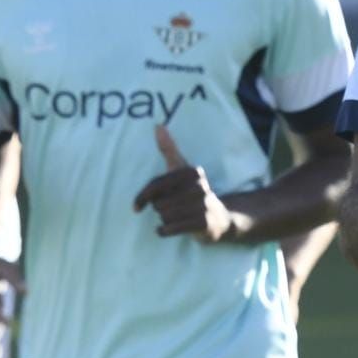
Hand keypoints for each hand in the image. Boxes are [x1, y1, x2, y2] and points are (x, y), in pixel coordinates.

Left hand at [132, 125, 238, 242]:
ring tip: (174, 218)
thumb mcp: (182, 170)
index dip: (143, 197)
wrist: (221, 218)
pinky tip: (166, 230)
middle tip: (170, 209)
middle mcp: (199, 186)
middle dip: (160, 209)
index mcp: (192, 172)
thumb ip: (169, 149)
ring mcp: (203, 205)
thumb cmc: (193, 192)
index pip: (157, 185)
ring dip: (164, 220)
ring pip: (166, 215)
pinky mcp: (204, 223)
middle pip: (160, 202)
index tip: (136, 207)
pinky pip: (173, 228)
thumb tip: (157, 126)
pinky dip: (165, 231)